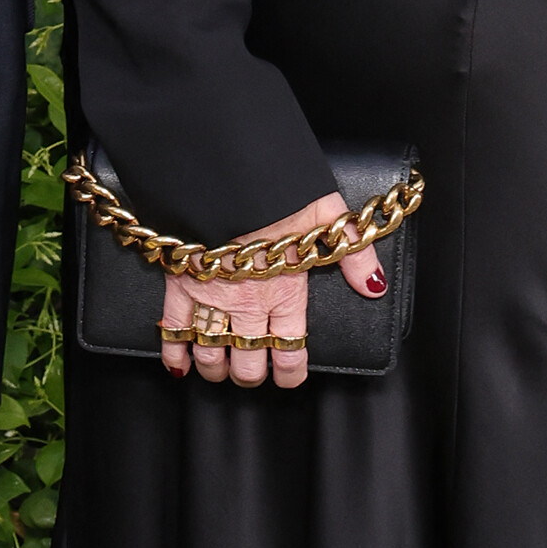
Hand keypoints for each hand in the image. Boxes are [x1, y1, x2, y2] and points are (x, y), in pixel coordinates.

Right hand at [160, 191, 384, 390]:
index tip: (288, 378)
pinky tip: (179, 364)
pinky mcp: (179, 283)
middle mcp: (248, 304)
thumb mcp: (327, 212)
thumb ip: (354, 253)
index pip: (290, 352)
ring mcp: (211, 297)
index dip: (289, 374)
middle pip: (248, 363)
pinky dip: (173, 352)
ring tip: (218, 370)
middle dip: (249, 375)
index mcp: (286, 293)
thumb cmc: (276, 188)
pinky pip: (172, 330)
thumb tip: (374, 286)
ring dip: (214, 369)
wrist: (223, 169)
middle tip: (250, 373)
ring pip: (210, 355)